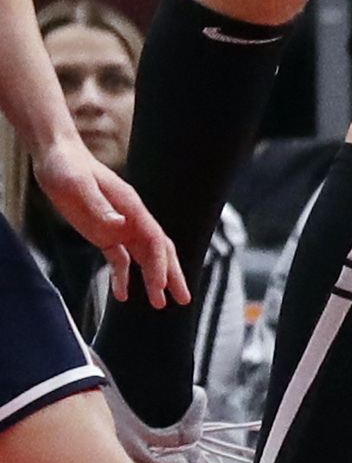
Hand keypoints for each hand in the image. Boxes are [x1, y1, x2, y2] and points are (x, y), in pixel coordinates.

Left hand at [34, 136, 184, 306]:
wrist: (56, 158)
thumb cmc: (67, 168)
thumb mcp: (77, 185)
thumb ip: (98, 205)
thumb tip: (119, 224)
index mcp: (130, 207)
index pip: (154, 240)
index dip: (160, 264)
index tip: (162, 287)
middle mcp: (130, 218)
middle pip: (159, 250)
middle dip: (171, 275)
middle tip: (183, 300)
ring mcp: (118, 226)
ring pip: (144, 256)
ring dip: (154, 278)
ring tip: (161, 303)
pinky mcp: (103, 233)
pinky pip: (119, 259)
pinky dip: (124, 277)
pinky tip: (122, 295)